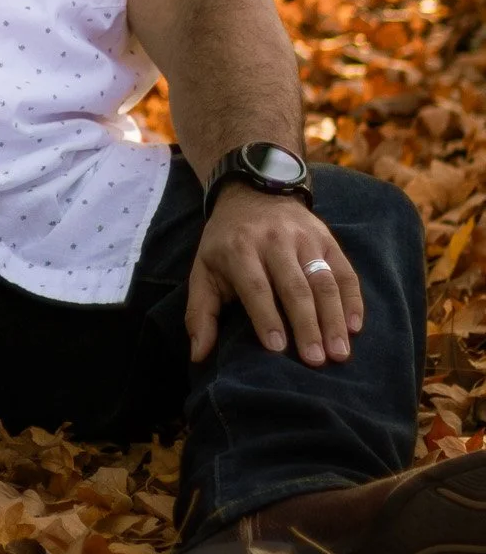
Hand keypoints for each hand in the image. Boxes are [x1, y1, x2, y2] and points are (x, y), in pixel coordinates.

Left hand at [187, 183, 363, 366]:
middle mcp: (274, 240)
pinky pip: (345, 271)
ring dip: (334, 318)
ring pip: (323, 280)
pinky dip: (353, 299)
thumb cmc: (226, 242)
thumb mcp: (203, 269)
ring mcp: (304, 238)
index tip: (277, 348)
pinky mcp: (327, 238)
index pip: (256, 286)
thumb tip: (198, 355)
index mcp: (239, 248)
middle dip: (306, 325)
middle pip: (294, 287)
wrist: (251, 193)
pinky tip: (355, 327)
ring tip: (339, 352)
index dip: (266, 316)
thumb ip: (199, 313)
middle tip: (316, 360)